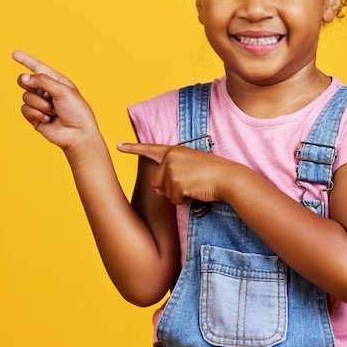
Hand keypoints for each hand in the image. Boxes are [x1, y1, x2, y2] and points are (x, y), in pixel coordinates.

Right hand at [13, 50, 98, 150]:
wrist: (77, 134)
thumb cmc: (77, 111)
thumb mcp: (63, 91)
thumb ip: (43, 81)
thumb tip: (24, 78)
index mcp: (56, 81)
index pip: (38, 68)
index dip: (26, 60)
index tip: (14, 54)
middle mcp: (46, 91)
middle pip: (26, 81)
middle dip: (31, 85)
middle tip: (43, 93)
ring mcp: (40, 104)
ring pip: (25, 96)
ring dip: (40, 104)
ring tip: (54, 111)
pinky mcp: (34, 116)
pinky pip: (25, 109)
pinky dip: (36, 113)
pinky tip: (48, 119)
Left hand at [118, 143, 242, 204]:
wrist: (227, 178)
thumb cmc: (212, 173)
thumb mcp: (189, 168)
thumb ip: (171, 175)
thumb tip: (158, 191)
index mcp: (174, 150)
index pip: (150, 149)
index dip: (132, 148)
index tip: (118, 146)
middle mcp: (170, 157)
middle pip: (156, 181)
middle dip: (169, 187)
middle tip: (190, 182)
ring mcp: (172, 169)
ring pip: (164, 192)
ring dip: (178, 195)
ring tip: (195, 185)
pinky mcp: (176, 183)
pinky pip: (173, 200)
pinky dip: (184, 201)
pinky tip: (196, 192)